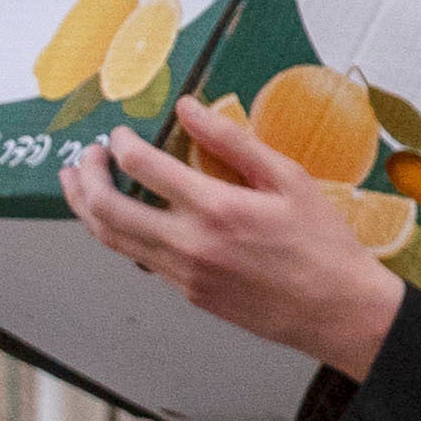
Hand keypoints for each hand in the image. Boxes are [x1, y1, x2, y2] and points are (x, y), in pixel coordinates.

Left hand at [59, 98, 411, 383]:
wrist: (340, 313)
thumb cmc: (325, 245)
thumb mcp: (290, 180)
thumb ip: (234, 141)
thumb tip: (189, 107)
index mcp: (216, 208)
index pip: (140, 165)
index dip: (121, 142)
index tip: (121, 134)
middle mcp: (191, 243)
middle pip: (106, 207)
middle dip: (85, 176)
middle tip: (85, 157)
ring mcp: (185, 273)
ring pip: (112, 238)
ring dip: (87, 208)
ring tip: (79, 185)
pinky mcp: (190, 294)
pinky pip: (140, 260)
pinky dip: (122, 234)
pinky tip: (126, 219)